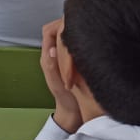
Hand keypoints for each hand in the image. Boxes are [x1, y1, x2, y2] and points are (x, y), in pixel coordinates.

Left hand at [41, 19, 81, 133]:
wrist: (74, 113)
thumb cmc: (65, 99)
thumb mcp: (56, 83)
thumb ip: (52, 66)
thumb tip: (52, 49)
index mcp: (48, 55)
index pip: (48, 30)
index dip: (58, 27)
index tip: (71, 30)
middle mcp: (55, 52)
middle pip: (59, 29)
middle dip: (68, 27)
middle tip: (82, 30)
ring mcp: (66, 55)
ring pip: (69, 35)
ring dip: (76, 35)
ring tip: (87, 36)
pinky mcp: (76, 59)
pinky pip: (78, 44)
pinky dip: (83, 42)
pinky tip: (92, 46)